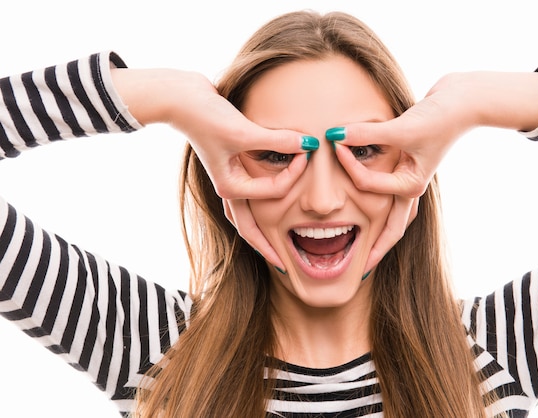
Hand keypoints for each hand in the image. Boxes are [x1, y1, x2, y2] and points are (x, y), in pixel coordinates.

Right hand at [112, 68, 318, 267]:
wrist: (181, 99)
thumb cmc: (207, 117)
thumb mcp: (243, 131)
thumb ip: (277, 141)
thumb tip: (307, 146)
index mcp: (231, 187)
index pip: (274, 190)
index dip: (295, 172)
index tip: (308, 150)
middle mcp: (228, 188)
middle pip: (249, 227)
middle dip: (266, 246)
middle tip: (283, 263)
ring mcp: (228, 179)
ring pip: (244, 214)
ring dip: (259, 230)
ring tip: (271, 247)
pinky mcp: (230, 165)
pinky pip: (248, 192)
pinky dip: (258, 201)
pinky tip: (265, 205)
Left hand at [329, 71, 537, 270]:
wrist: (465, 101)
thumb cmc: (440, 118)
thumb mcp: (402, 129)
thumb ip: (367, 134)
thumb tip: (336, 136)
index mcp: (410, 186)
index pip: (368, 185)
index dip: (347, 165)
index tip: (333, 142)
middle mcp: (411, 187)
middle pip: (392, 229)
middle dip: (376, 248)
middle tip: (360, 268)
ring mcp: (411, 178)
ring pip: (393, 214)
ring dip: (380, 230)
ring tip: (366, 248)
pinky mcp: (409, 166)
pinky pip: (389, 188)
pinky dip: (378, 195)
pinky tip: (371, 204)